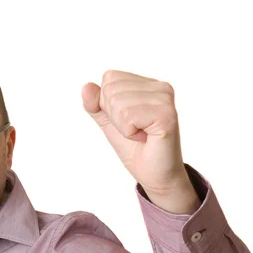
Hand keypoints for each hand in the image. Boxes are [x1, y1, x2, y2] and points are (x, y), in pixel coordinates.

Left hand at [82, 70, 187, 194]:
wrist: (154, 175)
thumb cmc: (135, 149)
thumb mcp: (109, 123)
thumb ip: (96, 105)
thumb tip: (86, 86)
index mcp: (147, 84)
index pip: (109, 78)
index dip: (108, 105)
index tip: (127, 122)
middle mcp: (160, 87)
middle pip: (111, 89)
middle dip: (114, 117)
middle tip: (134, 131)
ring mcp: (165, 99)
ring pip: (118, 102)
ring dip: (123, 127)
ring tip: (140, 135)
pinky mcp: (166, 114)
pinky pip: (128, 116)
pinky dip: (129, 133)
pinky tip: (145, 138)